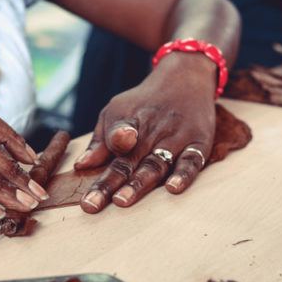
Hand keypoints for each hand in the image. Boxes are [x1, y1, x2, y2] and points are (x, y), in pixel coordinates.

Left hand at [74, 53, 216, 212]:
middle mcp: (151, 132)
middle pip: (129, 162)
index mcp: (128, 123)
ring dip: (138, 183)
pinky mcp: (199, 143)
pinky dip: (183, 174)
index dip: (100, 153)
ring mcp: (176, 138)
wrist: (186, 77)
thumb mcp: (117, 110)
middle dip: (110, 184)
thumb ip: (101, 140)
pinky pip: (192, 161)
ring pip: (155, 164)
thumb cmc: (145, 101)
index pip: (112, 141)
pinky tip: (173, 188)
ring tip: (122, 201)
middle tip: (92, 204)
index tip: (83, 169)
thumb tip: (81, 165)